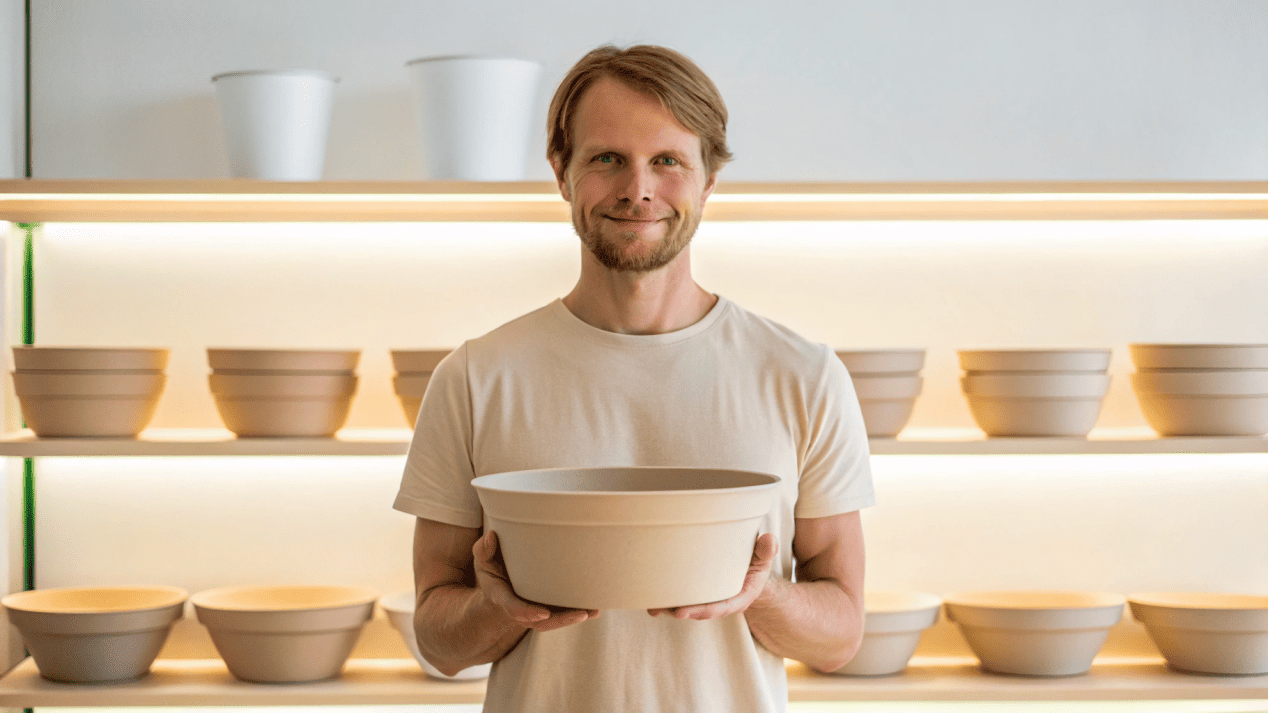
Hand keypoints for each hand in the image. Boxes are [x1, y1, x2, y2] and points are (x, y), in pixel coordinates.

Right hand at [473, 530, 599, 631]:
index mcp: (503, 598)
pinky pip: (562, 614)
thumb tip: (491, 536)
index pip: (514, 609)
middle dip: (562, 620)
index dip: (527, 613)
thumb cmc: (493, 570)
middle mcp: (521, 609)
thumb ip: (484, 550)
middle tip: (582, 614)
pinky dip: (577, 612)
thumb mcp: (483, 561)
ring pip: (555, 620)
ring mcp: (535, 611)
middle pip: (541, 622)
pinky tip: (596, 607)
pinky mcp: (547, 608)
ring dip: (574, 617)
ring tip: (594, 610)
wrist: (498, 588)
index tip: (543, 614)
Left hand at [648, 532, 777, 620]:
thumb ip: (765, 551)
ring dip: (670, 609)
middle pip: (700, 610)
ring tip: (653, 607)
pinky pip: (681, 600)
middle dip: (683, 612)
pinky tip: (651, 601)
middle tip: (665, 610)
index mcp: (738, 596)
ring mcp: (708, 599)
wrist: (748, 570)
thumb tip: (769, 540)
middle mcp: (721, 601)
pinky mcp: (697, 594)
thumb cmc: (754, 563)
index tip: (686, 612)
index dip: (704, 610)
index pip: (721, 607)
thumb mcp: (763, 557)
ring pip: (688, 607)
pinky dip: (667, 602)